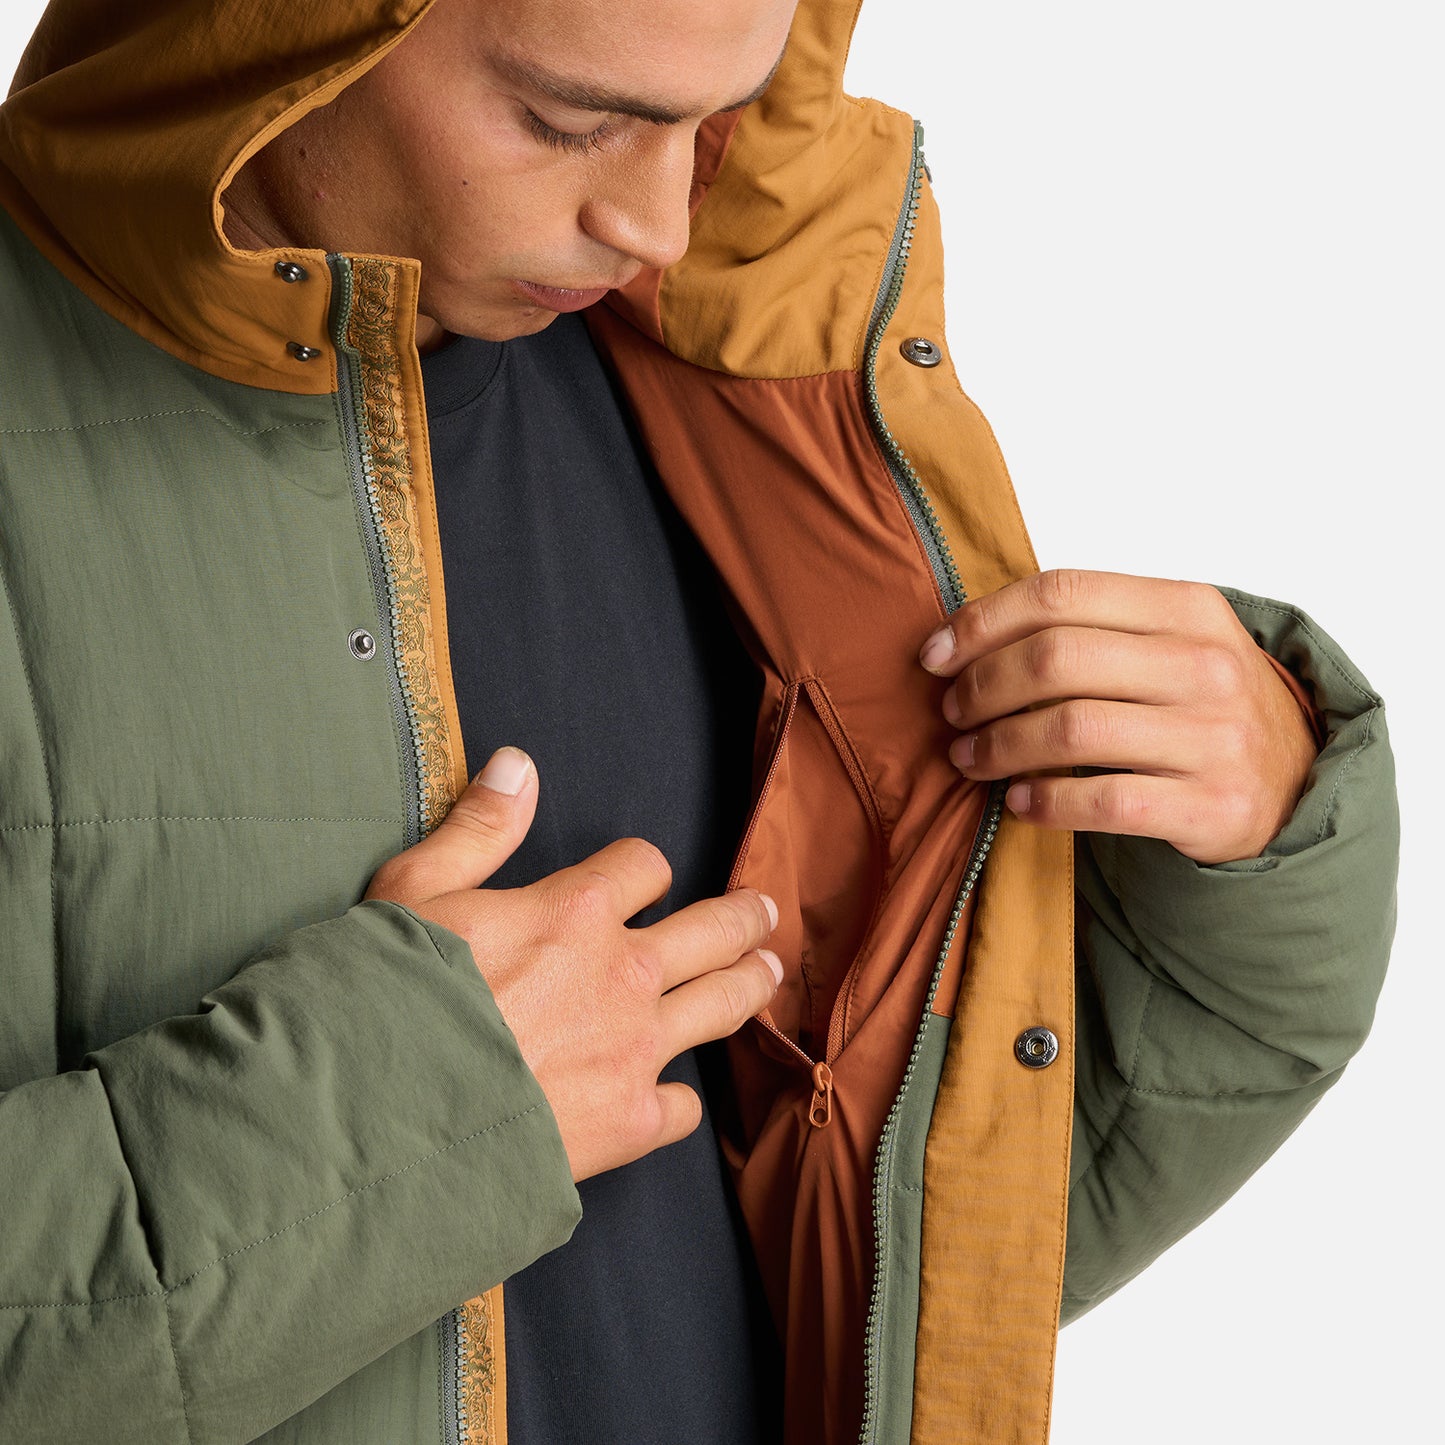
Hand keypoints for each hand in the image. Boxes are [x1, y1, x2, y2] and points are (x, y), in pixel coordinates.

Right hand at [366, 747, 781, 1181]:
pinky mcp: (631, 1122)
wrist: (383, 1116)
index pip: (643, 866)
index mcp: (578, 910)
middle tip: (763, 913)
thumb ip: (479, 828)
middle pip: (714, 929)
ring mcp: (636, 1048)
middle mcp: (624, 972)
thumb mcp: (417, 891)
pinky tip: (673, 1096)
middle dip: (742, 917)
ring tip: (769, 973)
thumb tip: (520, 764)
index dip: (642, 870)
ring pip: (725, 1004)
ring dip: (752, 983)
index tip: (640, 880)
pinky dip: (679, 1099)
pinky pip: (685, 1105)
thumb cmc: (385, 999)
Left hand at [918, 569, 1317, 864]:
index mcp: (1186, 606)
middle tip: (952, 712)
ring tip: (969, 758)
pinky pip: (1101, 802)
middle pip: (1055, 660)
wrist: (1294, 781)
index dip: (982, 622)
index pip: (1061, 593)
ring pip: (1068, 731)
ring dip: (998, 747)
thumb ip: (1087, 626)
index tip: (935, 654)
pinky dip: (1044, 802)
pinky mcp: (1211, 806)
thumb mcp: (1166, 641)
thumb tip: (964, 634)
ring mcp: (1213, 737)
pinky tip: (1018, 801)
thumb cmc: (1199, 703)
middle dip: (982, 687)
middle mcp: (1205, 664)